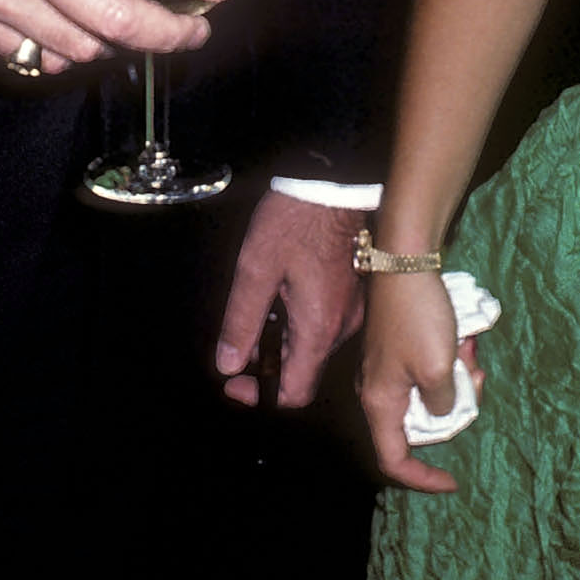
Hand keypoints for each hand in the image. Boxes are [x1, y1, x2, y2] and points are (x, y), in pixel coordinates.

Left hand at [215, 192, 366, 409]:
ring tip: (259, 305)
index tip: (234, 380)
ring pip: (311, 346)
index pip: (294, 392)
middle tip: (238, 336)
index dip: (260, 395)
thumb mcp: (255, 269)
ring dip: (281, 339)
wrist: (333, 184)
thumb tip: (228, 364)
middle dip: (266, 362)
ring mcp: (351, 311)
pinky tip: (281, 292)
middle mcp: (341, 327)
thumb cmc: (295, 221)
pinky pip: (323, 324)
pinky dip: (297, 322)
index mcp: (318, 328)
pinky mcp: (352, 294)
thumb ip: (241, 321)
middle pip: (301, 369)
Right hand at [357, 268, 475, 493]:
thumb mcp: (439, 369)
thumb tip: (443, 409)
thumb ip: (443, 403)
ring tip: (471, 354)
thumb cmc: (418, 318)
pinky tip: (464, 340)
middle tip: (475, 383)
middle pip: (416, 425)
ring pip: (426, 395)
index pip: (394, 460)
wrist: (403, 261)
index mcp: (380, 403)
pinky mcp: (395, 347)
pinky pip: (424, 371)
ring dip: (455, 382)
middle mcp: (375, 390)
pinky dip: (447, 363)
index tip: (453, 482)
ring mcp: (385, 368)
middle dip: (453, 411)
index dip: (422, 479)